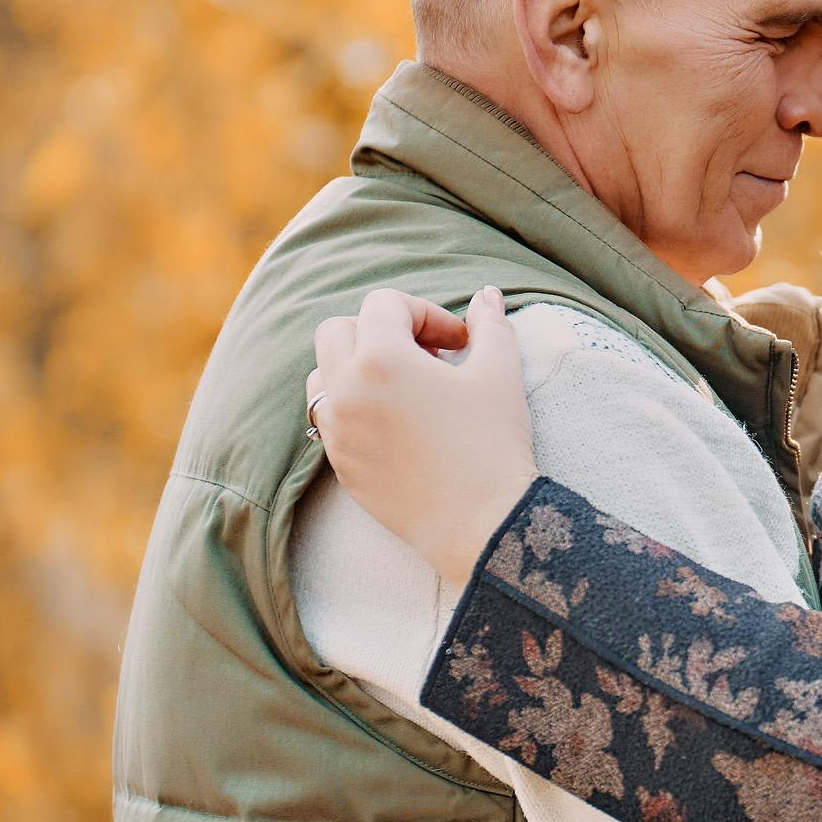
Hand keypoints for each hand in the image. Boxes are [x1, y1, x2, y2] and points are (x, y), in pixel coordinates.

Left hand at [307, 286, 537, 587]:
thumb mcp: (500, 374)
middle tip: (426, 356)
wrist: (483, 525)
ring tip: (403, 387)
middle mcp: (345, 390)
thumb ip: (490, 326)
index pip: (385, 305)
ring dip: (355, 367)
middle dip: (379, 331)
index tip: (460, 342)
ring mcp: (337, 431)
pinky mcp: (340, 465)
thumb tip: (487, 296)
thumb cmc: (493, 445)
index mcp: (381, 358)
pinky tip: (397, 424)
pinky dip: (353, 408)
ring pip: (322, 375)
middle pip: (337, 331)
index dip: (427, 314)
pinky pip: (328, 420)